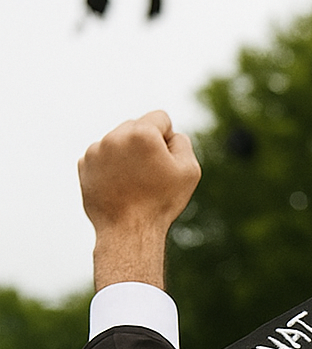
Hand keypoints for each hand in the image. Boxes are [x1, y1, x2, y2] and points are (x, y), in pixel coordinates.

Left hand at [79, 110, 200, 290]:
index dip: (168, 139)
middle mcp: (115, 135)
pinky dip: (111, 167)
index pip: (160, 118)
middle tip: (150, 175)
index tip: (165, 162)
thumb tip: (170, 134)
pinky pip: (103, 155)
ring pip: (118, 141)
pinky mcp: (84, 164)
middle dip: (145, 144)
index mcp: (142, 133)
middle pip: (137, 126)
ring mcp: (96, 149)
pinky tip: (119, 186)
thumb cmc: (161, 202)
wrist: (128, 231)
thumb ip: (182, 142)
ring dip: (127, 154)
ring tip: (133, 182)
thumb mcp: (189, 171)